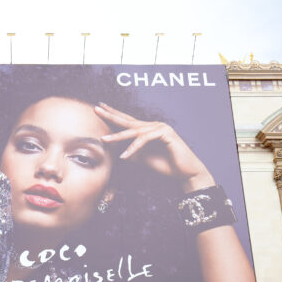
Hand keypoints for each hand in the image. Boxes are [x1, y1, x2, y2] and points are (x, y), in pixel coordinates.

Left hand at [95, 102, 214, 192]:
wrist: (185, 173)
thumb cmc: (166, 165)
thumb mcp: (142, 159)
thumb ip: (131, 152)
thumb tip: (116, 150)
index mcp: (148, 129)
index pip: (128, 120)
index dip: (114, 114)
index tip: (99, 108)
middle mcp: (154, 125)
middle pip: (129, 120)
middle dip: (111, 115)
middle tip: (96, 108)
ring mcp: (160, 128)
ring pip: (135, 131)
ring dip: (119, 137)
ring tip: (104, 140)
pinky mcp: (166, 134)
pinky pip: (145, 140)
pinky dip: (133, 148)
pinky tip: (124, 156)